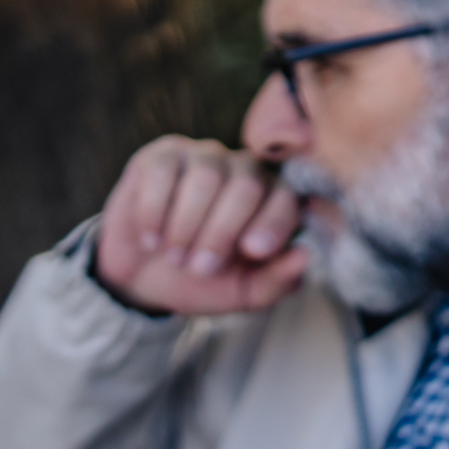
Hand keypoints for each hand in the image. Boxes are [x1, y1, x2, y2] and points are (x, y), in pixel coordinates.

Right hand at [94, 136, 308, 314]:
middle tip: (201, 268)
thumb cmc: (203, 281)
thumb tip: (304, 256)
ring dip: (187, 225)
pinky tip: (151, 238)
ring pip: (206, 177)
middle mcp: (245, 170)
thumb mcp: (243, 293)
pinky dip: (154, 212)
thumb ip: (277, 281)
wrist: (143, 278)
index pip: (285, 199)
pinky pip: (163, 172)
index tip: (253, 252)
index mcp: (274, 199)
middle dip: (221, 233)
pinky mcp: (164, 155)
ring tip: (175, 256)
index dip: (273, 223)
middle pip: (246, 187)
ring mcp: (205, 156)